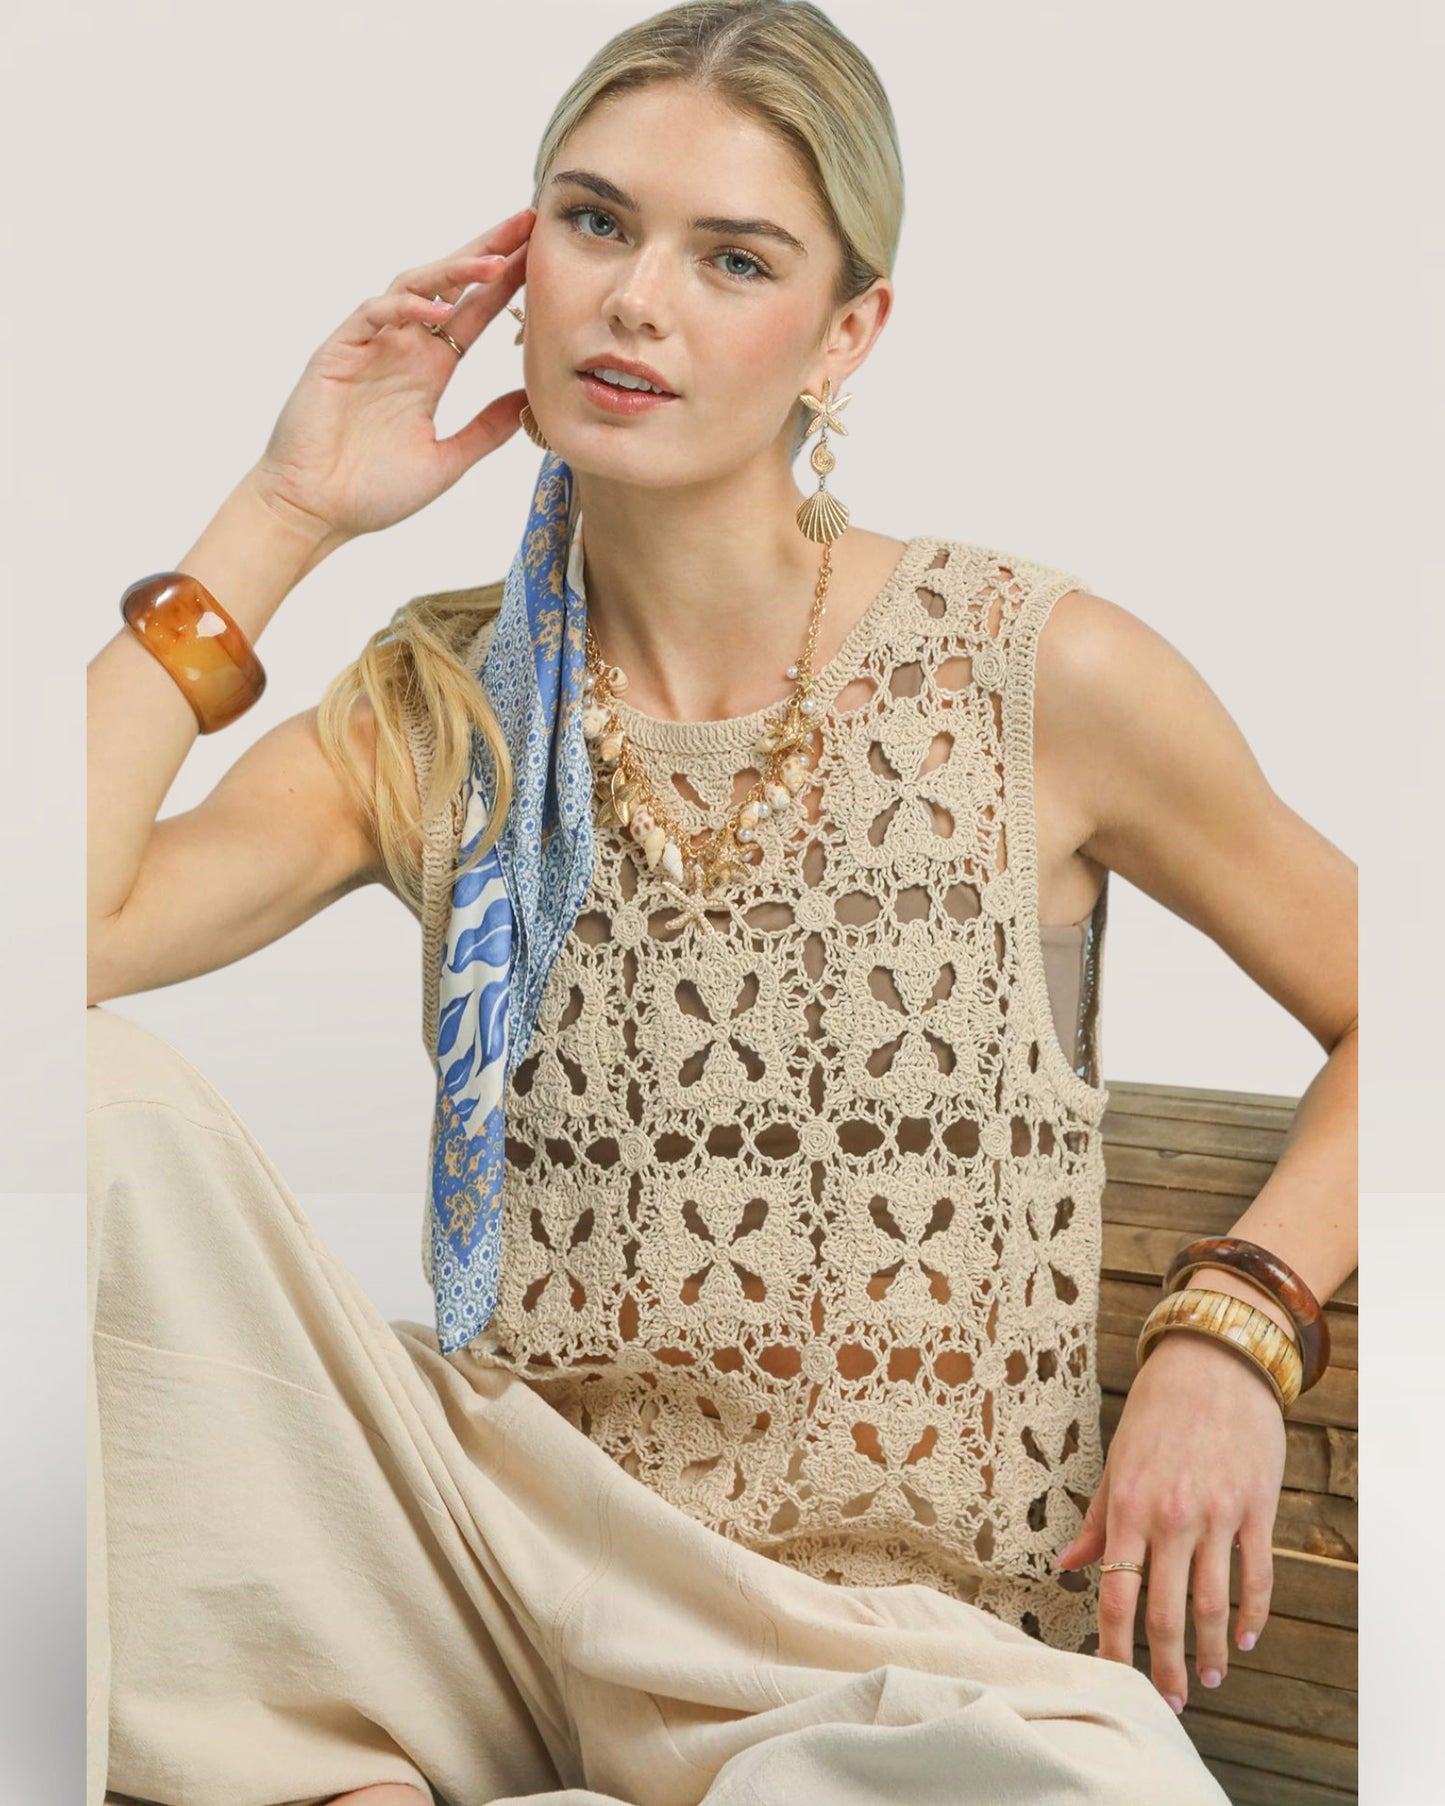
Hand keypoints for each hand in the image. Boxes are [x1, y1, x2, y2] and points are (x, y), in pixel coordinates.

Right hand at [249, 206, 536, 543]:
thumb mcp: (449, 460)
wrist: (316, 513)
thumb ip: (487, 428)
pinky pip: (373, 314)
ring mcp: (371, 345)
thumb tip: (531, 401)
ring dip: (453, 270)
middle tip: (526, 222)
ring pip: (413, 287)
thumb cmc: (372, 491)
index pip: (475, 312)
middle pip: (449, 284)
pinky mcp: (338, 352)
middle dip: (487, 251)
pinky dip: (404, 306)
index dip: (506, 284)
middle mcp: (404, 348)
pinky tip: (437, 309)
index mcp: (430, 368)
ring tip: (494, 260)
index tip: (541, 257)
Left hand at [1054, 1330, 1284, 1711]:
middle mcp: (1172, 1517)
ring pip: (1214, 1605)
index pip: (1116, 1592)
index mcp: (1129, 1505)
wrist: (1215, 1362)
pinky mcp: (1256, 1510)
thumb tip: (1066, 1564)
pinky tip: (1244, 1638)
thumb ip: (1096, 1518)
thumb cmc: (1158, 1410)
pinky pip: (1256, 1577)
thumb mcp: (1117, 1459)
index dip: (1113, 1645)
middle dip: (1165, 1667)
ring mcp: (1217, 1515)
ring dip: (1211, 1652)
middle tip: (1167, 1703)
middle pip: (1167, 1613)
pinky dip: (1253, 1615)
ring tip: (1207, 1679)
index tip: (1113, 1680)